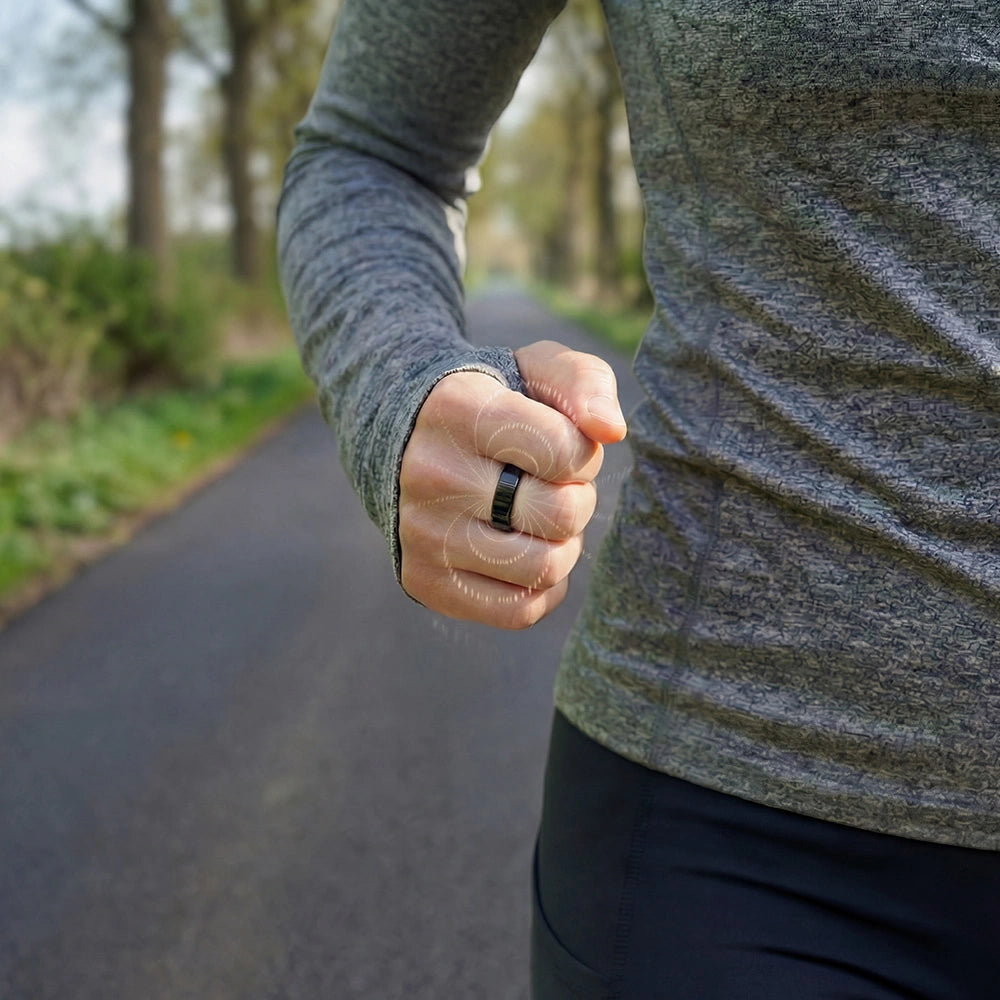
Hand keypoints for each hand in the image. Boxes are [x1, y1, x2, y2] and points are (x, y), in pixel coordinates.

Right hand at [399, 340, 626, 628]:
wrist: (407, 442)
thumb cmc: (494, 405)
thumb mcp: (536, 370)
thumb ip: (585, 383)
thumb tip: (611, 431)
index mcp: (459, 409)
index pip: (566, 453)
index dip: (582, 454)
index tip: (560, 446)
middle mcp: (431, 473)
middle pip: (560, 515)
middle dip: (577, 500)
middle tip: (555, 486)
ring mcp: (422, 534)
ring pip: (545, 569)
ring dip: (562, 546)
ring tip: (540, 518)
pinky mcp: (423, 582)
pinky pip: (518, 612)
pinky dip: (542, 588)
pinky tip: (528, 552)